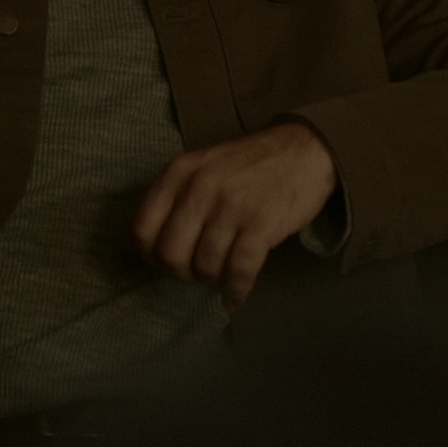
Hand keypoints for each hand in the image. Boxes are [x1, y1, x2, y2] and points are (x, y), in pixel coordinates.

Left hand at [134, 122, 339, 308]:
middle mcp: (200, 188)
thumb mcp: (203, 166)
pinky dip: (236, 291)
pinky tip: (236, 296)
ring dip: (213, 281)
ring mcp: (231, 206)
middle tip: (198, 272)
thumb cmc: (251, 164)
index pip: (142, 229)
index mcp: (179, 172)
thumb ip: (175, 198)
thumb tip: (147, 247)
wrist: (305, 151)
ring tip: (222, 277)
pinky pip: (239, 272)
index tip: (166, 262)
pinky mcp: (261, 224)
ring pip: (204, 266)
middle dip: (182, 273)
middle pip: (170, 254)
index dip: (150, 255)